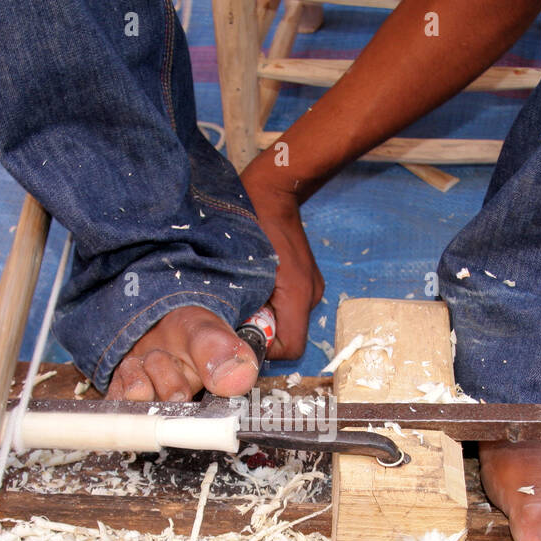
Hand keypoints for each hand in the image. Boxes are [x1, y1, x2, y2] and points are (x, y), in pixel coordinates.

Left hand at [240, 159, 323, 359]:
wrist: (275, 191)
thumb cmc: (252, 223)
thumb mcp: (239, 268)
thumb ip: (240, 304)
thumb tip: (229, 332)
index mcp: (298, 295)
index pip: (291, 349)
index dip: (266, 349)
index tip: (243, 333)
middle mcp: (311, 294)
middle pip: (289, 336)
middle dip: (263, 330)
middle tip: (239, 310)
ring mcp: (312, 286)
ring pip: (288, 320)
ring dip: (266, 315)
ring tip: (247, 292)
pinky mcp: (306, 279)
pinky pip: (289, 304)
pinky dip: (272, 302)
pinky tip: (257, 283)